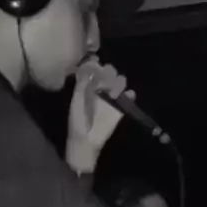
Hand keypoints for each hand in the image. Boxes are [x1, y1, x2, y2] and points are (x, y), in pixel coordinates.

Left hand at [66, 56, 134, 173]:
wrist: (86, 139)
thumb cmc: (77, 120)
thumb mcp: (76, 101)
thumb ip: (81, 86)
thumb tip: (88, 71)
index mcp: (89, 86)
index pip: (97, 69)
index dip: (98, 66)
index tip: (97, 68)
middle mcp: (101, 89)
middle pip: (111, 72)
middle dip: (110, 73)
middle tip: (105, 81)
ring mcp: (111, 98)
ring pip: (121, 81)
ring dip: (119, 82)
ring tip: (113, 93)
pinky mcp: (120, 108)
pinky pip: (129, 97)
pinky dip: (130, 94)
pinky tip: (126, 96)